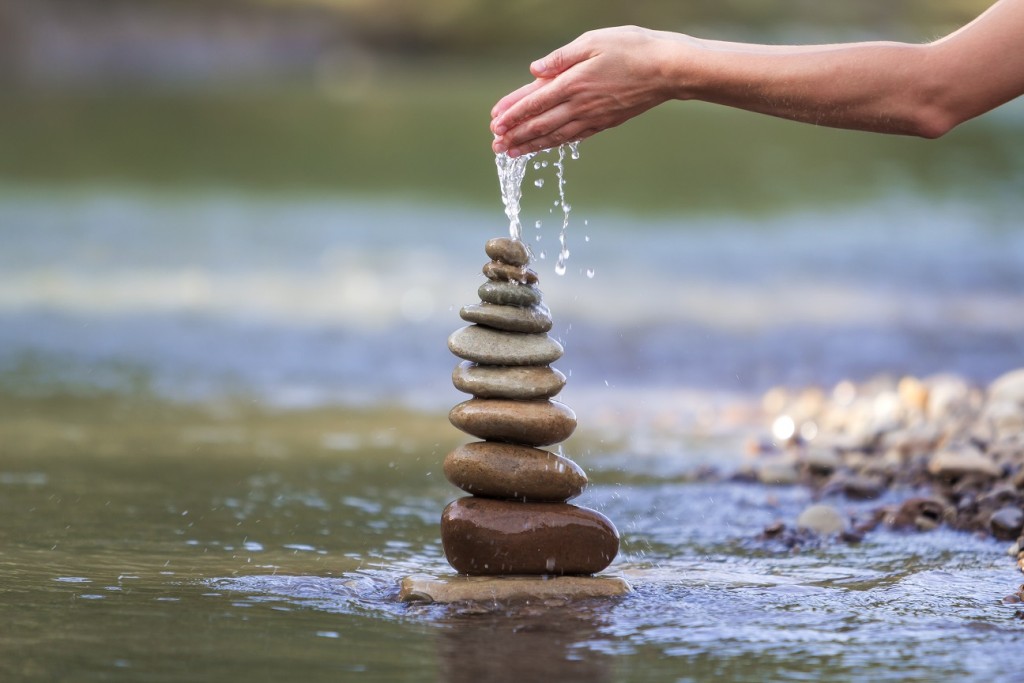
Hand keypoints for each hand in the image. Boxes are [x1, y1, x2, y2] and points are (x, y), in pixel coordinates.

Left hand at [490, 27, 689, 156]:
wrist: (668, 70)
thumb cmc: (632, 48)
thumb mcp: (593, 41)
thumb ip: (560, 58)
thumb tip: (535, 71)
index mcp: (573, 83)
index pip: (534, 103)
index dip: (512, 114)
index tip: (494, 123)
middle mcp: (580, 106)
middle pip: (540, 125)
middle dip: (515, 136)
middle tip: (495, 146)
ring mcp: (593, 118)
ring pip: (555, 137)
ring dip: (530, 146)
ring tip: (511, 154)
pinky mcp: (605, 123)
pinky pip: (573, 137)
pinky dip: (554, 144)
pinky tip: (545, 147)